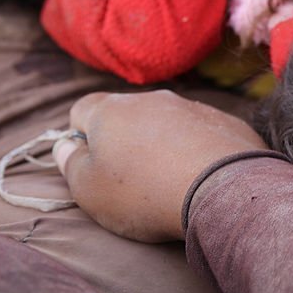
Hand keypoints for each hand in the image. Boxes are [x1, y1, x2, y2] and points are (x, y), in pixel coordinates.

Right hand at [54, 90, 265, 242]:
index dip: (80, 138)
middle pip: (127, 115)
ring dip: (162, 145)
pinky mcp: (226, 121)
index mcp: (112, 109)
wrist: (223, 190)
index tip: (93, 166)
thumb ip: (70, 164)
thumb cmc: (144, 193)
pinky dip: (197, 149)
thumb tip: (65, 145)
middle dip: (124, 142)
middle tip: (132, 181)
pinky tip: (203, 177)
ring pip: (166, 122)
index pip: (82, 110)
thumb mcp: (88, 190)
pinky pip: (202, 132)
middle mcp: (153, 98)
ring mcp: (193, 107)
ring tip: (171, 182)